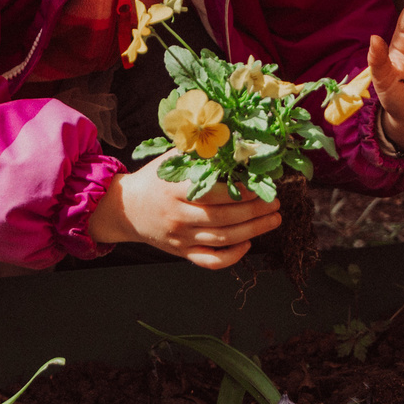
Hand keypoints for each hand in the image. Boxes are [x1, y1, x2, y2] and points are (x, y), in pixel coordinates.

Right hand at [86, 158, 282, 269]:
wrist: (126, 209)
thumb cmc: (154, 180)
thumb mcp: (171, 161)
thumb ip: (199, 153)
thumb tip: (233, 142)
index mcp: (174, 190)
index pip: (213, 193)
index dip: (241, 191)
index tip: (262, 185)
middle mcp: (177, 216)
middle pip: (223, 218)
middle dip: (255, 211)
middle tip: (277, 202)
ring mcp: (180, 238)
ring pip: (222, 239)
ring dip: (253, 230)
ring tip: (274, 219)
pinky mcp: (182, 253)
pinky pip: (210, 260)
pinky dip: (231, 257)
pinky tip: (247, 243)